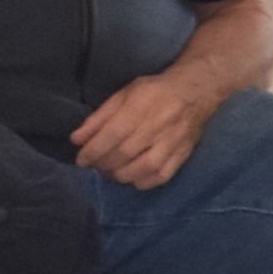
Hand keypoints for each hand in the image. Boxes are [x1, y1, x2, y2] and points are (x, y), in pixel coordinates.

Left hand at [70, 72, 216, 189]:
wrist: (195, 91)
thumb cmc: (155, 91)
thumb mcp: (124, 94)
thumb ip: (100, 117)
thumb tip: (76, 139)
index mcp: (142, 104)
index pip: (112, 134)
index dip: (93, 150)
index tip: (81, 159)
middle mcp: (158, 125)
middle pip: (124, 154)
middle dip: (102, 163)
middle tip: (94, 164)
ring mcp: (173, 142)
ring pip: (140, 169)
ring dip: (119, 175)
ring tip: (110, 170)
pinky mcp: (182, 155)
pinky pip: (159, 178)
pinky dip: (141, 182)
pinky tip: (132, 175)